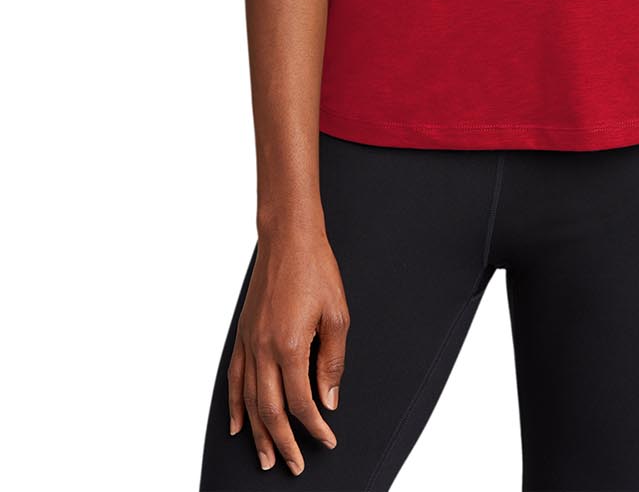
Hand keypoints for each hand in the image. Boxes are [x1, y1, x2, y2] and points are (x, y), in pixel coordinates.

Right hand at [227, 230, 349, 473]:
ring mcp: (249, 342)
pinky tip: (237, 424)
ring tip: (266, 458)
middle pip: (270, 411)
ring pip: (249, 400)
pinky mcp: (242, 333)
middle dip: (282, 443)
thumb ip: (332, 361)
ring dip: (257, 433)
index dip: (314, 427)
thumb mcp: (337, 314)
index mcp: (290, 346)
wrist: (288, 238)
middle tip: (292, 466)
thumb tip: (328, 400)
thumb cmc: (316, 270)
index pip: (301, 402)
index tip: (326, 440)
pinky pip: (234, 378)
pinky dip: (234, 404)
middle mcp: (264, 349)